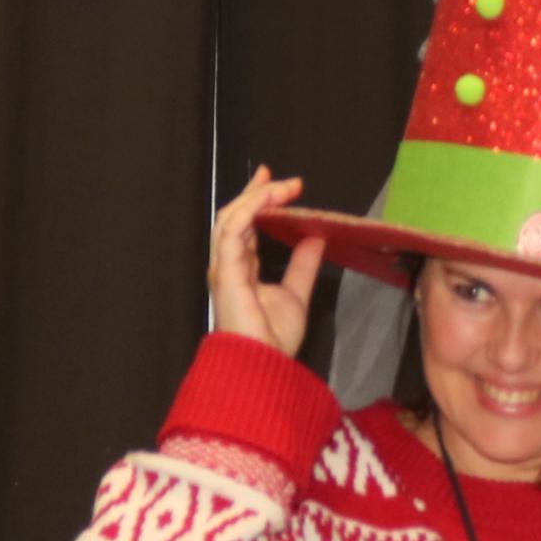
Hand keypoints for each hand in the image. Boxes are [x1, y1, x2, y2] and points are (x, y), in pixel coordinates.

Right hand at [207, 168, 326, 357]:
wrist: (261, 366)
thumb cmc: (272, 340)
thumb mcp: (296, 294)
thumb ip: (303, 266)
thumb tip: (316, 238)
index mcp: (242, 270)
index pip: (246, 227)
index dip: (258, 202)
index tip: (277, 183)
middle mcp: (229, 265)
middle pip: (235, 216)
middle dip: (253, 192)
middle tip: (274, 174)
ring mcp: (224, 267)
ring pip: (231, 217)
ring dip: (256, 196)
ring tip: (281, 185)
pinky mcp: (225, 270)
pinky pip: (233, 230)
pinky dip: (249, 209)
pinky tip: (269, 198)